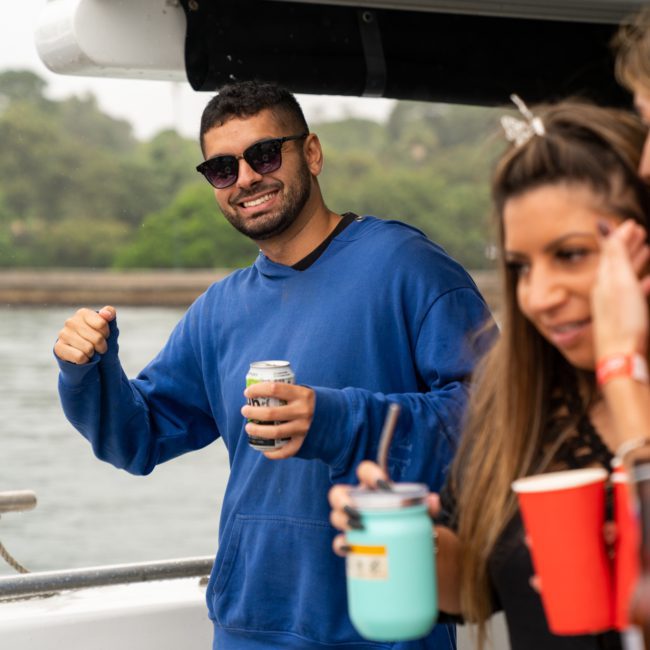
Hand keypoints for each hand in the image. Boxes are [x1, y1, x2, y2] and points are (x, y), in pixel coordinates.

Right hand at [54, 306, 115, 363]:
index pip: (102, 324)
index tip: (104, 334)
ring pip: (88, 349)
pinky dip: (85, 360)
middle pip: (97, 338)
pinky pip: (80, 357)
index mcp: (82, 313)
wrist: (83, 351)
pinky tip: (82, 356)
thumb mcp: (107, 324)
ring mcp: (63, 334)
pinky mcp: (58, 348)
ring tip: (90, 351)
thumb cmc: (97, 335)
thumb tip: (107, 314)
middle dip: (102, 345)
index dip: (106, 333)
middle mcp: (70, 321)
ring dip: (93, 353)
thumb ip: (110, 313)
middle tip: (98, 346)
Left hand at [241, 382, 314, 458]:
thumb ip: (286, 392)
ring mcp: (303, 428)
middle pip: (270, 413)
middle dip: (252, 412)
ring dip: (257, 431)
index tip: (247, 392)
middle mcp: (303, 411)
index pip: (274, 388)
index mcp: (302, 394)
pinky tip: (264, 450)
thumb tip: (258, 391)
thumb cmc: (312, 402)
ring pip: (274, 432)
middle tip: (245, 411)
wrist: (337, 418)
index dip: (257, 390)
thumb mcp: (303, 391)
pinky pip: (285, 451)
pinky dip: (272, 453)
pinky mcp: (304, 442)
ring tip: (249, 428)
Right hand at [328, 460, 440, 555]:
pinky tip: (349, 549)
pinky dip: (341, 545)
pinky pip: (339, 543)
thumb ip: (429, 507)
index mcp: (373, 488)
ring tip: (358, 527)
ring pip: (336, 517)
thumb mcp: (423, 514)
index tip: (384, 485)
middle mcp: (358, 502)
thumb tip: (432, 501)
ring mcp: (352, 522)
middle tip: (356, 510)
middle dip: (342, 499)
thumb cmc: (414, 522)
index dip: (369, 473)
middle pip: (338, 494)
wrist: (414, 549)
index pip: (364, 470)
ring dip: (342, 520)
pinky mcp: (352, 543)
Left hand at [592, 220, 649, 358]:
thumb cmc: (622, 320)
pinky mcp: (625, 320)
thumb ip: (613, 255)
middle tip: (639, 231)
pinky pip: (634, 295)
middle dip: (628, 245)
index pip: (611, 252)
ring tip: (647, 249)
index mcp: (603, 281)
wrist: (623, 357)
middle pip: (616, 263)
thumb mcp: (619, 281)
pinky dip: (642, 283)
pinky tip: (649, 282)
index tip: (632, 223)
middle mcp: (606, 293)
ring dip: (636, 261)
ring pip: (626, 277)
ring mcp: (615, 307)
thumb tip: (601, 225)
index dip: (621, 236)